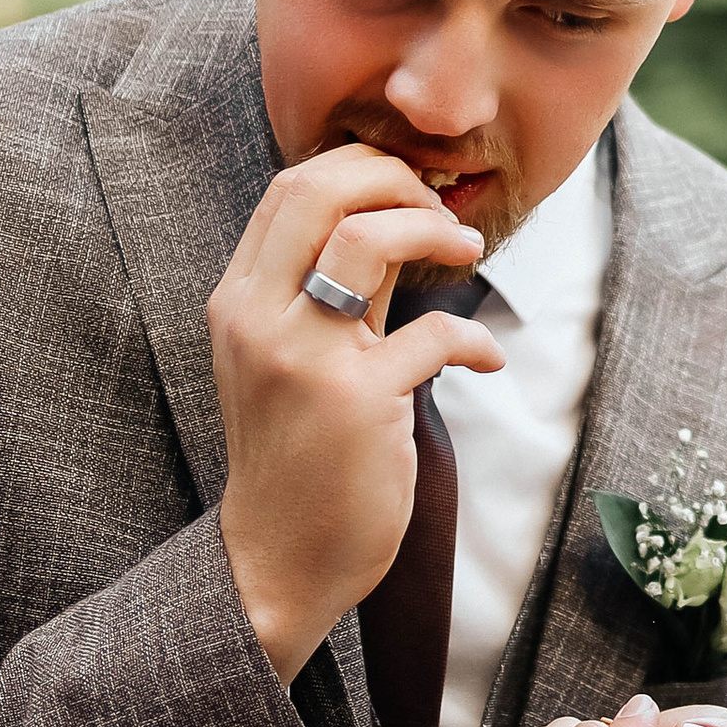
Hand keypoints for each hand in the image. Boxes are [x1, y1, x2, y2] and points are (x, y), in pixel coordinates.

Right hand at [211, 148, 502, 683]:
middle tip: (443, 213)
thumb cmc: (297, 452)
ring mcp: (303, 358)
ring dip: (433, 231)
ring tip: (468, 253)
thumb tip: (397, 221)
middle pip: (321, 191)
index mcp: (238, 300)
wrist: (279, 557)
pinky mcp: (356, 401)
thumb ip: (333, 290)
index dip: (362, 169)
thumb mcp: (293, 358)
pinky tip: (488, 358)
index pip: (291, 188)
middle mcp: (258, 318)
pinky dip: (475, 339)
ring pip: (367, 239)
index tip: (412, 191)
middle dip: (397, 181)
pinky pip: (433, 334)